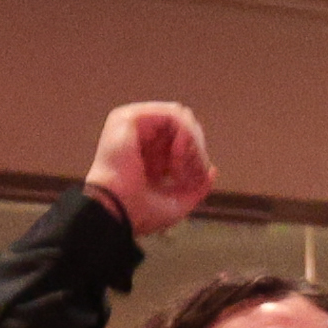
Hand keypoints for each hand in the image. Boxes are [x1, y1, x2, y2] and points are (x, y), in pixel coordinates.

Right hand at [84, 102, 217, 238]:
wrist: (115, 211)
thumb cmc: (140, 213)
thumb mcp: (177, 202)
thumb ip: (197, 187)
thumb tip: (212, 170)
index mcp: (146, 155)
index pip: (183, 142)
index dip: (198, 158)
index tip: (198, 179)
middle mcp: (139, 138)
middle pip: (185, 128)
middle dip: (197, 149)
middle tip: (196, 171)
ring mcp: (133, 126)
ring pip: (181, 118)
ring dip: (192, 142)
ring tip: (185, 163)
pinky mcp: (129, 118)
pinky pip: (172, 114)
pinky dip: (184, 132)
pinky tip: (180, 153)